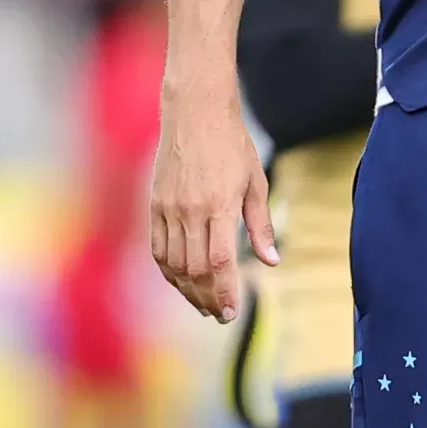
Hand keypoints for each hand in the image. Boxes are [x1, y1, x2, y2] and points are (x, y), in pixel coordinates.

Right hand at [148, 88, 276, 322]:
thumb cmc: (232, 144)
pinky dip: (169, 271)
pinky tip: (181, 281)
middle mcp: (190, 210)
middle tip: (220, 315)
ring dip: (187, 290)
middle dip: (208, 298)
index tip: (231, 312)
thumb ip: (261, 224)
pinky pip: (158, 249)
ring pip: (174, 264)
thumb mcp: (255, 181)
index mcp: (219, 204)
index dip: (225, 291)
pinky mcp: (155, 205)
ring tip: (203, 304)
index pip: (220, 261)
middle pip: (196, 269)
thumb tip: (271, 261)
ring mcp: (168, 209)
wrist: (195, 112)